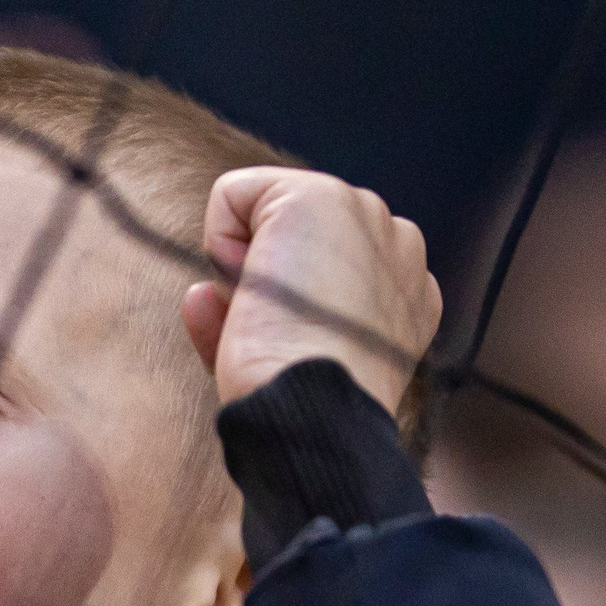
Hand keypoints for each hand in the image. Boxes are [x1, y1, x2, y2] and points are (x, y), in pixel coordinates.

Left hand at [180, 167, 440, 418]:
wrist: (316, 410)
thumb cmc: (301, 406)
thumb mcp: (292, 366)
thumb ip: (260, 325)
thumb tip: (199, 295)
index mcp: (406, 294)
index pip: (320, 275)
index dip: (282, 310)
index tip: (288, 350)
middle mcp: (399, 246)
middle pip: (294, 244)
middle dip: (267, 285)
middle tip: (278, 337)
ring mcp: (368, 215)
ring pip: (267, 222)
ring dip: (246, 274)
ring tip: (269, 318)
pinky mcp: (321, 196)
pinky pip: (232, 195)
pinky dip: (219, 242)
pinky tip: (251, 287)